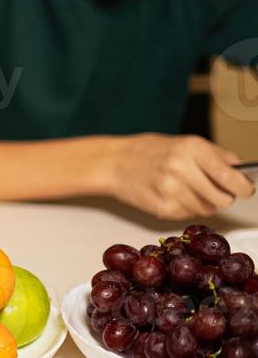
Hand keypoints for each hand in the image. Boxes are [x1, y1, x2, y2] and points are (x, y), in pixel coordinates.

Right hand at [107, 134, 254, 219]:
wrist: (113, 163)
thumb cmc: (147, 151)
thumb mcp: (182, 142)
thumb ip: (215, 154)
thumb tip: (240, 167)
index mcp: (191, 148)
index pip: (231, 177)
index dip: (244, 188)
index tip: (246, 190)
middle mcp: (181, 168)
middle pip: (223, 199)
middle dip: (223, 197)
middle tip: (214, 191)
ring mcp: (171, 189)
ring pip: (207, 209)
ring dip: (202, 203)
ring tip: (185, 190)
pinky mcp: (162, 207)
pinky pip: (188, 214)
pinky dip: (185, 208)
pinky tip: (172, 196)